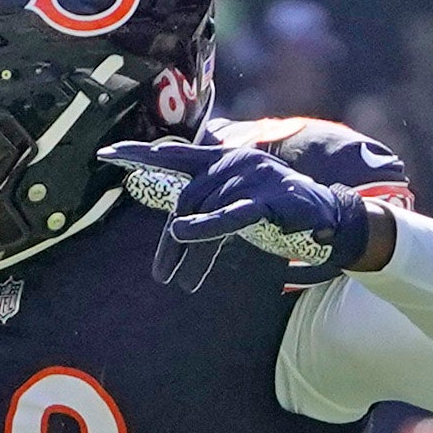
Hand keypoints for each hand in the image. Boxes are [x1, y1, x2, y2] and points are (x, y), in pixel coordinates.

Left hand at [96, 138, 372, 293]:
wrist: (327, 217)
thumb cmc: (279, 212)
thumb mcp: (236, 204)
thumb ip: (208, 207)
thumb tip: (175, 225)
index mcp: (222, 159)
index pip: (175, 155)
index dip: (138, 153)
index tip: (105, 153)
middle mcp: (232, 160)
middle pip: (186, 199)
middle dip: (171, 241)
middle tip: (162, 275)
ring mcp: (250, 176)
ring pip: (204, 212)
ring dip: (188, 251)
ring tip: (176, 279)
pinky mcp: (267, 197)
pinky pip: (231, 215)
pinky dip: (206, 226)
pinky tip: (183, 234)